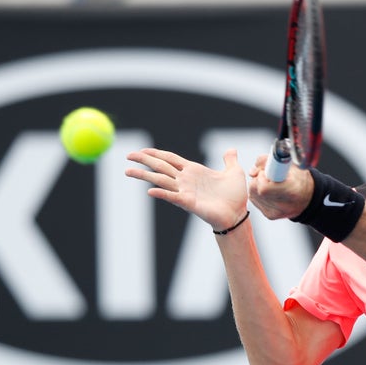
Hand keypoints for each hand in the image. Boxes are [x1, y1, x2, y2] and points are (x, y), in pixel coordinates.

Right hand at [125, 148, 247, 230]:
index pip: (171, 159)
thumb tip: (231, 150)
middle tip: (128, 156)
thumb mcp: (234, 172)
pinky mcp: (188, 202)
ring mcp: (185, 191)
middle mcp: (186, 180)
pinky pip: (171, 196)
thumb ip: (230, 160)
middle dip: (144, 160)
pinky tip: (150, 190)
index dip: (157, 153)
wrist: (237, 214)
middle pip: (161, 167)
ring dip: (144, 175)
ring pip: (160, 180)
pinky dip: (161, 193)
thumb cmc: (235, 196)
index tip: (143, 150)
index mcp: (194, 170)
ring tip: (128, 171)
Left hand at [248, 155, 313, 219]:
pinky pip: (254, 200)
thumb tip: (253, 170)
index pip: (263, 187)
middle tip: (268, 176)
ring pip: (252, 194)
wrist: (308, 197)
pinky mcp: (270, 215)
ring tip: (270, 183)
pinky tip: (268, 191)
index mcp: (292, 190)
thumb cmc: (300, 179)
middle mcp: (284, 205)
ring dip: (257, 186)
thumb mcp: (290, 164)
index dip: (262, 176)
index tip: (268, 172)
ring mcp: (276, 212)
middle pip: (255, 190)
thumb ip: (270, 161)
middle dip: (257, 179)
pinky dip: (257, 193)